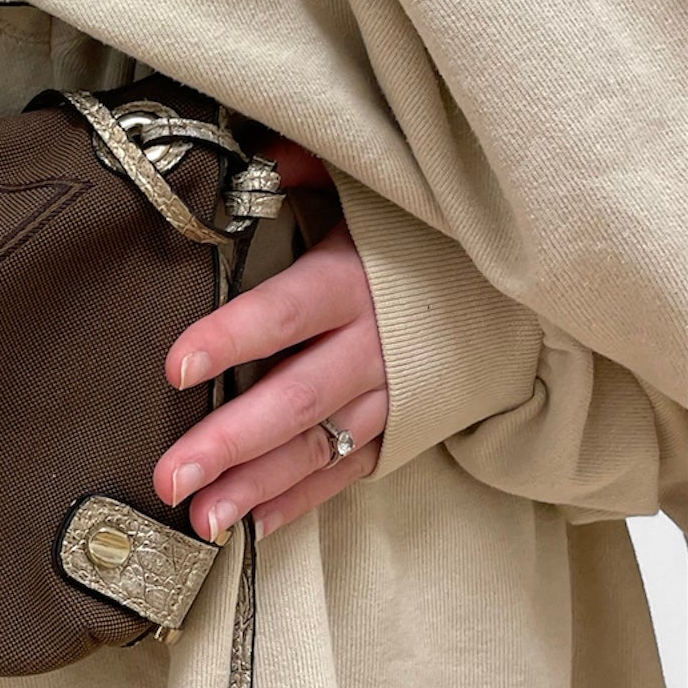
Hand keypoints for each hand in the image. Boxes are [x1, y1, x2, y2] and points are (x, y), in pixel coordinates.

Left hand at [153, 136, 388, 540]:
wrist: (518, 284)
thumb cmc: (420, 232)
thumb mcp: (370, 189)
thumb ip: (306, 170)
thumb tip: (251, 160)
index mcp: (354, 280)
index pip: (285, 312)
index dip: (232, 336)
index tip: (175, 364)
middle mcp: (373, 347)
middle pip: (295, 399)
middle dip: (231, 441)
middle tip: (168, 475)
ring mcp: (391, 396)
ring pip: (317, 448)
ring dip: (256, 487)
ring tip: (198, 520)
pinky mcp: (403, 428)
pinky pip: (347, 472)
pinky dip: (300, 503)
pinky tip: (249, 528)